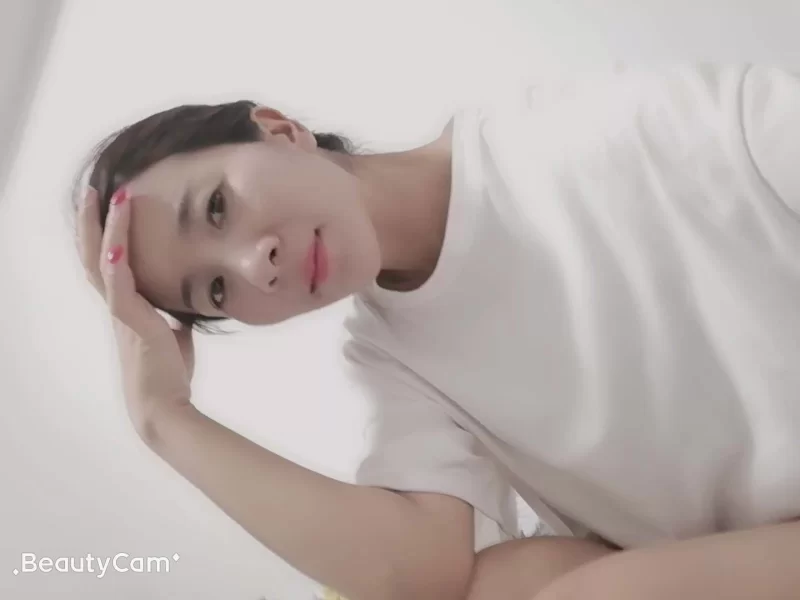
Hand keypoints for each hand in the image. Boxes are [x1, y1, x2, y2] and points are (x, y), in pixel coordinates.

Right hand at [76, 185, 194, 436]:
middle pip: (93, 254)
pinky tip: (116, 240)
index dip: (107, 232)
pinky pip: (118, 288)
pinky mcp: (131, 325)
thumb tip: (186, 309)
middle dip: (92, 221)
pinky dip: (116, 263)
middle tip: (95, 188)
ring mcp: (121, 314)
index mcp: (126, 307)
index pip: (109, 261)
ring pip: (102, 263)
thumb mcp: (175, 337)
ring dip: (106, 229)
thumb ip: (175, 318)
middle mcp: (117, 306)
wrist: (164, 408)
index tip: (113, 203)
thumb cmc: (168, 374)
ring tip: (111, 197)